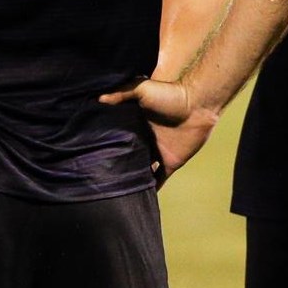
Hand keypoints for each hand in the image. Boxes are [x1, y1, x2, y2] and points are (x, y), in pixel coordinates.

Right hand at [99, 78, 218, 184]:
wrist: (197, 105)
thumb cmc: (169, 94)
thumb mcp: (142, 89)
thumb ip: (121, 93)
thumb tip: (98, 98)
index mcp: (134, 124)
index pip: (116, 137)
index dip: (104, 145)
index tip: (90, 154)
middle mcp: (143, 140)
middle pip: (126, 156)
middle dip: (115, 165)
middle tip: (98, 177)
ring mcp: (157, 153)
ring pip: (140, 170)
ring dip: (131, 179)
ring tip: (114, 192)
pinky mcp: (170, 163)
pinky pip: (159, 179)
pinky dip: (152, 189)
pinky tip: (140, 199)